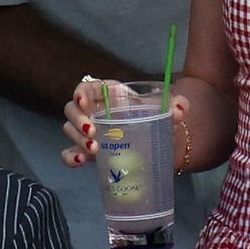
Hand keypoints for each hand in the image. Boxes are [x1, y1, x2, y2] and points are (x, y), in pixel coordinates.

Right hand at [60, 79, 188, 166]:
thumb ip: (177, 106)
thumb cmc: (156, 119)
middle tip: (93, 132)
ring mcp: (88, 131)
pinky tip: (80, 161)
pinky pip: (70, 153)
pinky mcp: (87, 151)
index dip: (81, 92)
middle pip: (72, 109)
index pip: (86, 87)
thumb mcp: (166, 111)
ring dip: (77, 139)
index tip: (84, 102)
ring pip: (69, 130)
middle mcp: (93, 110)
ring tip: (95, 149)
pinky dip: (70, 157)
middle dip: (78, 120)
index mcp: (108, 94)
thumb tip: (180, 108)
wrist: (159, 142)